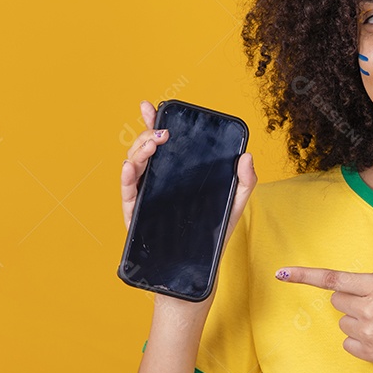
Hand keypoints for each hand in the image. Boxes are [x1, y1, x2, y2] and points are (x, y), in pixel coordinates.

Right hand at [120, 100, 256, 241]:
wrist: (202, 266)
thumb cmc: (216, 233)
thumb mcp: (235, 203)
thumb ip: (244, 180)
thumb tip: (247, 156)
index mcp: (176, 172)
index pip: (161, 142)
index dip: (153, 122)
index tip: (150, 106)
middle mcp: (158, 181)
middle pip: (145, 149)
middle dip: (148, 135)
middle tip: (163, 133)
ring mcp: (145, 196)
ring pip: (134, 166)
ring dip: (138, 151)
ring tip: (150, 145)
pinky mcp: (137, 214)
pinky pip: (127, 193)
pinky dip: (125, 178)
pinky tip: (129, 166)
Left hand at [275, 267, 372, 372]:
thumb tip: (346, 291)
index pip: (334, 278)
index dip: (305, 276)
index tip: (283, 273)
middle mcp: (369, 307)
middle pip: (337, 302)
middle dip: (350, 303)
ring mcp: (368, 331)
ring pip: (343, 323)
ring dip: (357, 323)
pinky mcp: (369, 352)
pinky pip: (349, 343)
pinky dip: (360, 342)